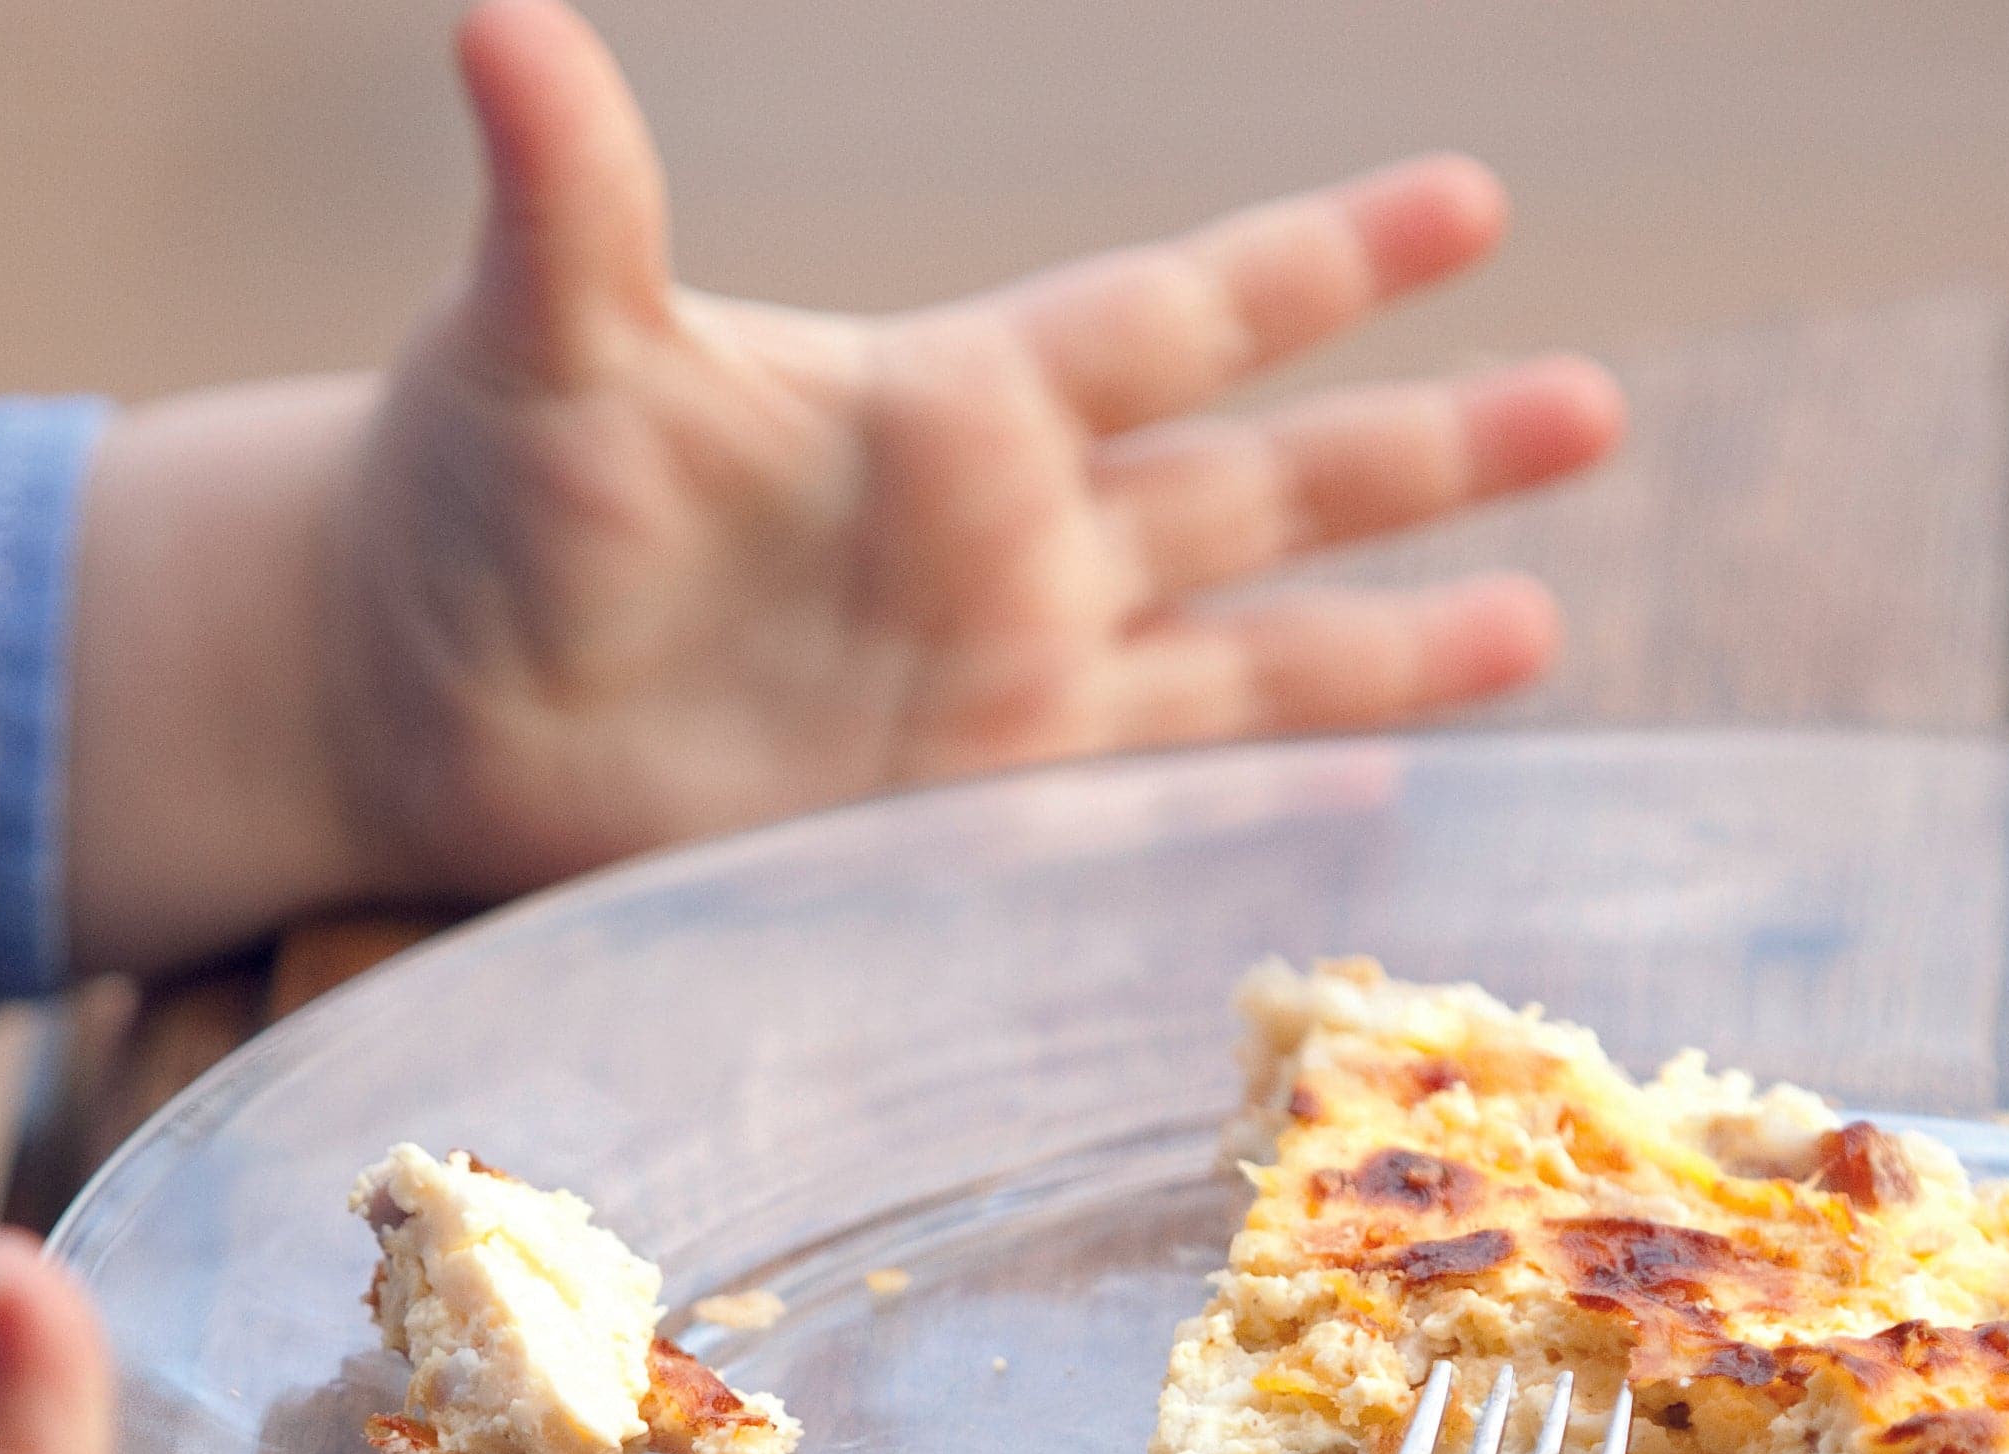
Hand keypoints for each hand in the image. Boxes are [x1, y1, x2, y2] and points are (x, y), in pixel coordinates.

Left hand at [62, 0, 1627, 964]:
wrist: (413, 687)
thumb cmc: (470, 488)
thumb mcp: (533, 336)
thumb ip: (566, 194)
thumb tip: (504, 21)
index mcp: (945, 406)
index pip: (1175, 316)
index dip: (1323, 262)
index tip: (1470, 201)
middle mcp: (1005, 540)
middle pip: (1262, 480)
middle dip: (1427, 447)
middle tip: (1595, 402)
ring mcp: (996, 684)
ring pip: (1242, 646)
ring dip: (1392, 638)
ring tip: (1547, 624)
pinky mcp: (955, 818)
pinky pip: (1150, 803)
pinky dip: (1263, 801)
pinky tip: (1383, 802)